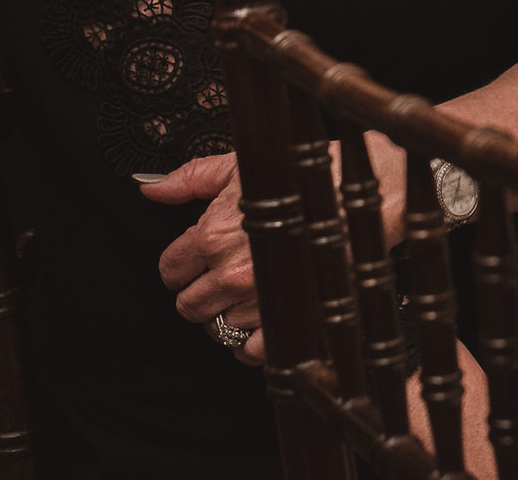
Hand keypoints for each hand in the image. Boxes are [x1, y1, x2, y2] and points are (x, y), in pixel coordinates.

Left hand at [147, 135, 407, 362]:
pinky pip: (249, 351)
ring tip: (251, 289)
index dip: (183, 264)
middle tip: (223, 275)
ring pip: (217, 328)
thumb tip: (152, 186)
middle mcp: (231, 272)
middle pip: (188, 306)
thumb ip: (190, 179)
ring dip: (229, 313)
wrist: (365, 197)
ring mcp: (258, 301)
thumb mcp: (241, 166)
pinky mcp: (285, 320)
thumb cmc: (305, 177)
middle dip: (201, 291)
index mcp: (212, 234)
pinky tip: (263, 316)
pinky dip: (252, 340)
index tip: (200, 258)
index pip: (169, 271)